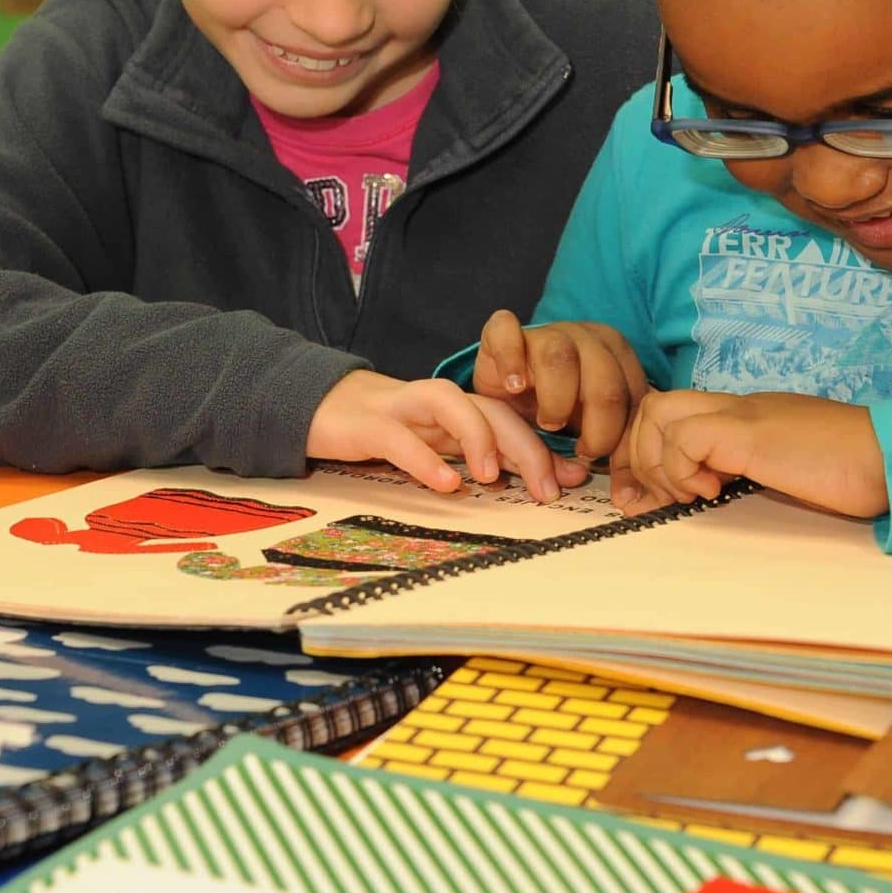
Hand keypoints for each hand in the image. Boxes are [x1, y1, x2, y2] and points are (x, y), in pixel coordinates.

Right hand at [305, 372, 580, 501]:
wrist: (315, 405)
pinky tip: (445, 484)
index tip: (576, 479)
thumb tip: (538, 482)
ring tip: (492, 477)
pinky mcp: (366, 423)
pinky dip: (424, 459)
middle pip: (491, 409)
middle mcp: (437, 403)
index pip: (511, 419)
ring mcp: (402, 408)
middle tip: (547, 489)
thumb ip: (479, 457)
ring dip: (478, 437)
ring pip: (450, 405)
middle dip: (525, 445)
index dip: (545, 446)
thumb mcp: (436, 445)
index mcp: (457, 410)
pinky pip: (398, 436)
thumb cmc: (384, 430)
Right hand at [475, 311, 651, 462]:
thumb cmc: (556, 408)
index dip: (623, 441)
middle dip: (598, 427)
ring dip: (557, 400)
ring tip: (548, 423)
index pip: (634, 398)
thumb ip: (604, 453)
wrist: (512, 383)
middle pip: (604, 380)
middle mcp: (586, 338)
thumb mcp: (585, 431)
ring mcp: (545, 331)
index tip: (608, 474)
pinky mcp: (504, 332)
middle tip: (581, 449)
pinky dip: (510, 359)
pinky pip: (506, 331)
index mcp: (617, 356)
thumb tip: (621, 494)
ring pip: (560, 358)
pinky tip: (514, 387)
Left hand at [610, 390, 886, 520]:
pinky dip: (685, 471)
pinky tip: (714, 493)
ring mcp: (742, 415)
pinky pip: (686, 439)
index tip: (646, 498)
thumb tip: (708, 496)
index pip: (669, 412)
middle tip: (653, 501)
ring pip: (657, 414)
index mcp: (744, 414)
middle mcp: (736, 406)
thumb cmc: (851, 471)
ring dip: (660, 464)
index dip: (646, 453)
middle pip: (652, 406)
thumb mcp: (786, 469)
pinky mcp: (750, 433)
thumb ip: (749, 472)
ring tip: (691, 496)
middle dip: (638, 459)